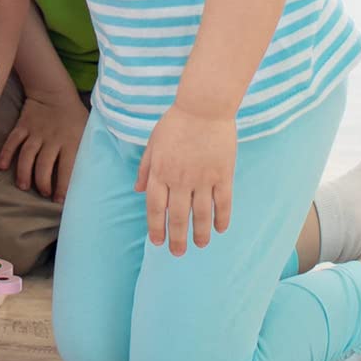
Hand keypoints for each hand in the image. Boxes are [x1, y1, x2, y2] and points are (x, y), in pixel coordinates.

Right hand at [0, 92, 86, 201]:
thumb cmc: (74, 115)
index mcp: (71, 142)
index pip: (66, 170)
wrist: (54, 90)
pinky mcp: (22, 126)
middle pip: (44, 166)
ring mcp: (35, 132)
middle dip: (42, 184)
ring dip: (24, 173)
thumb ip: (84, 150)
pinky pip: (12, 141)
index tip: (59, 201)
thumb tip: (88, 173)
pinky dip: (5, 153)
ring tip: (23, 186)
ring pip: (27, 156)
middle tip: (43, 193)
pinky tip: (1, 166)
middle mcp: (52, 139)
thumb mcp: (86, 131)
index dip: (62, 188)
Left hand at [136, 102, 236, 254]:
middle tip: (177, 252)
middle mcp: (180, 180)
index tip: (157, 242)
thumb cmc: (175, 123)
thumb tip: (137, 190)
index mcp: (160, 172)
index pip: (155, 207)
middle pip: (177, 216)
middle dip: (176, 238)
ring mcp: (203, 179)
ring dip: (199, 233)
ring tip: (199, 245)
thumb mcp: (153, 143)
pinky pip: (222, 203)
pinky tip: (220, 229)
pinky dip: (221, 218)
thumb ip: (145, 168)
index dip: (156, 227)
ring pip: (201, 215)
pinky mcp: (223, 175)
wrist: (204, 107)